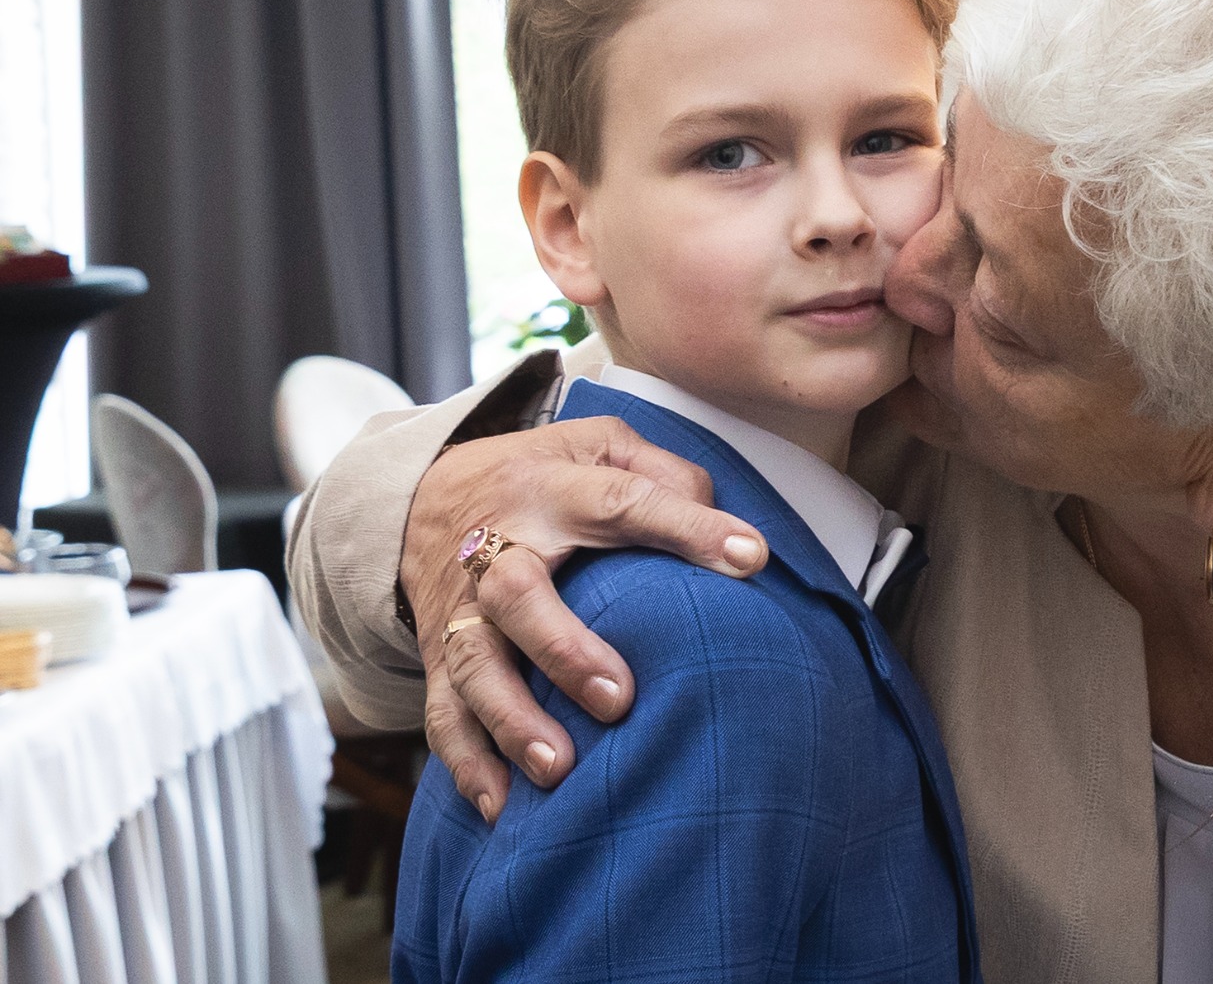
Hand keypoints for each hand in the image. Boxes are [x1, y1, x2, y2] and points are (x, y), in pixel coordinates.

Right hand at [406, 416, 768, 820]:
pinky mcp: (437, 658)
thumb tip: (728, 538)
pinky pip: (441, 715)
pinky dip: (467, 765)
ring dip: (511, 720)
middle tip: (618, 699)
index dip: (687, 527)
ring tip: (559, 770)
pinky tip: (503, 808)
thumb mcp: (602, 446)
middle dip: (562, 648)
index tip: (749, 558)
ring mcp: (459, 608)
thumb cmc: (544, 476)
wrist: (421, 498)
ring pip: (471, 664)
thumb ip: (667, 476)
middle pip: (515, 594)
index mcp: (549, 488)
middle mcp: (495, 549)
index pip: (621, 501)